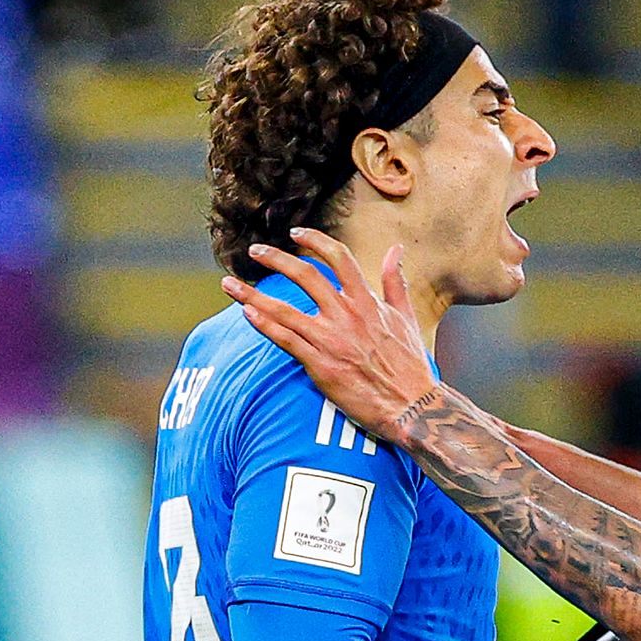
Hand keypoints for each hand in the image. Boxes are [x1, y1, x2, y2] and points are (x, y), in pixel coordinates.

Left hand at [222, 228, 437, 444]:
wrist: (411, 406)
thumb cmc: (410, 365)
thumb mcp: (405, 317)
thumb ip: (395, 281)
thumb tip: (396, 250)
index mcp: (368, 302)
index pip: (339, 258)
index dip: (315, 241)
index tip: (296, 233)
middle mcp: (347, 316)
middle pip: (304, 276)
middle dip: (275, 259)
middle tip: (256, 251)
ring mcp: (332, 340)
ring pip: (283, 309)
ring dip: (251, 294)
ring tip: (229, 283)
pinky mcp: (321, 365)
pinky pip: (284, 340)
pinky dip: (263, 325)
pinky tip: (246, 314)